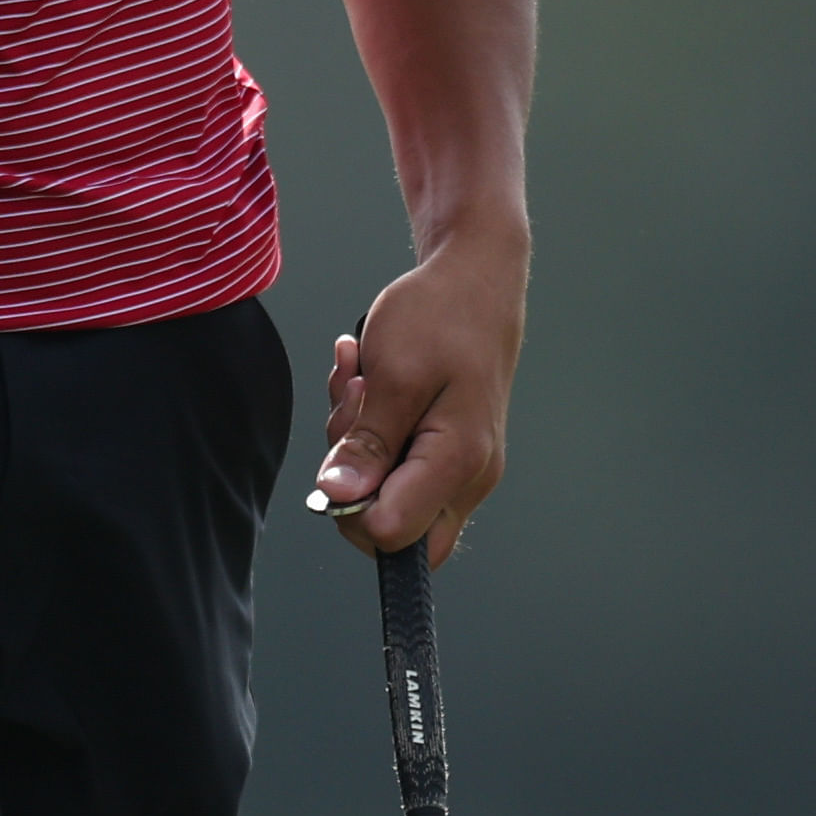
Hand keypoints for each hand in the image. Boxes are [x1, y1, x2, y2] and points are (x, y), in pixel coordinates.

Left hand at [310, 235, 524, 562]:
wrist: (476, 280)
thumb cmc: (440, 316)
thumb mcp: (391, 374)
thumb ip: (367, 443)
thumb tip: (339, 498)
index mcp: (459, 462)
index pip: (392, 536)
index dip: (350, 505)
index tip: (345, 447)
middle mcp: (470, 477)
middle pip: (396, 530)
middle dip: (353, 483)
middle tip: (351, 415)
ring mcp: (463, 466)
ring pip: (390, 493)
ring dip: (355, 439)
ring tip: (358, 380)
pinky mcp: (449, 449)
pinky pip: (397, 462)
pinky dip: (369, 427)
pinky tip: (365, 380)